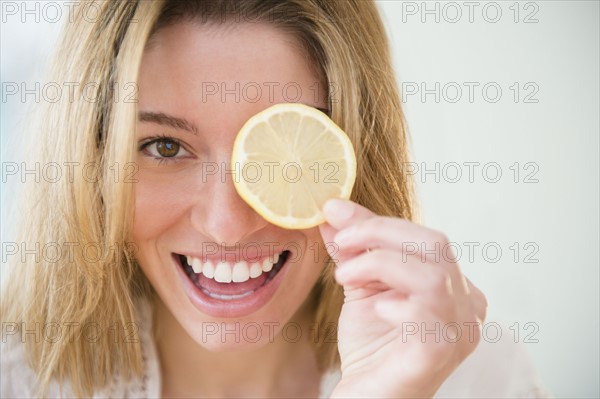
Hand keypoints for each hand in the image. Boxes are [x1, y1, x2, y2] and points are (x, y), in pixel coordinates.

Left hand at [319, 199, 486, 397]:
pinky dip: (397, 303)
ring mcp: (460, 331)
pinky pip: (428, 315)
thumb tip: (333, 211)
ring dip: (379, 264)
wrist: (366, 395)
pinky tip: (377, 308)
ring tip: (344, 276)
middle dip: (380, 233)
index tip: (335, 213)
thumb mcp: (361, 285)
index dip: (380, 223)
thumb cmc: (371, 345)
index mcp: (453, 285)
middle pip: (435, 245)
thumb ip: (354, 250)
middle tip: (340, 238)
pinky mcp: (440, 354)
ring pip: (432, 275)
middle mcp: (467, 305)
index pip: (425, 238)